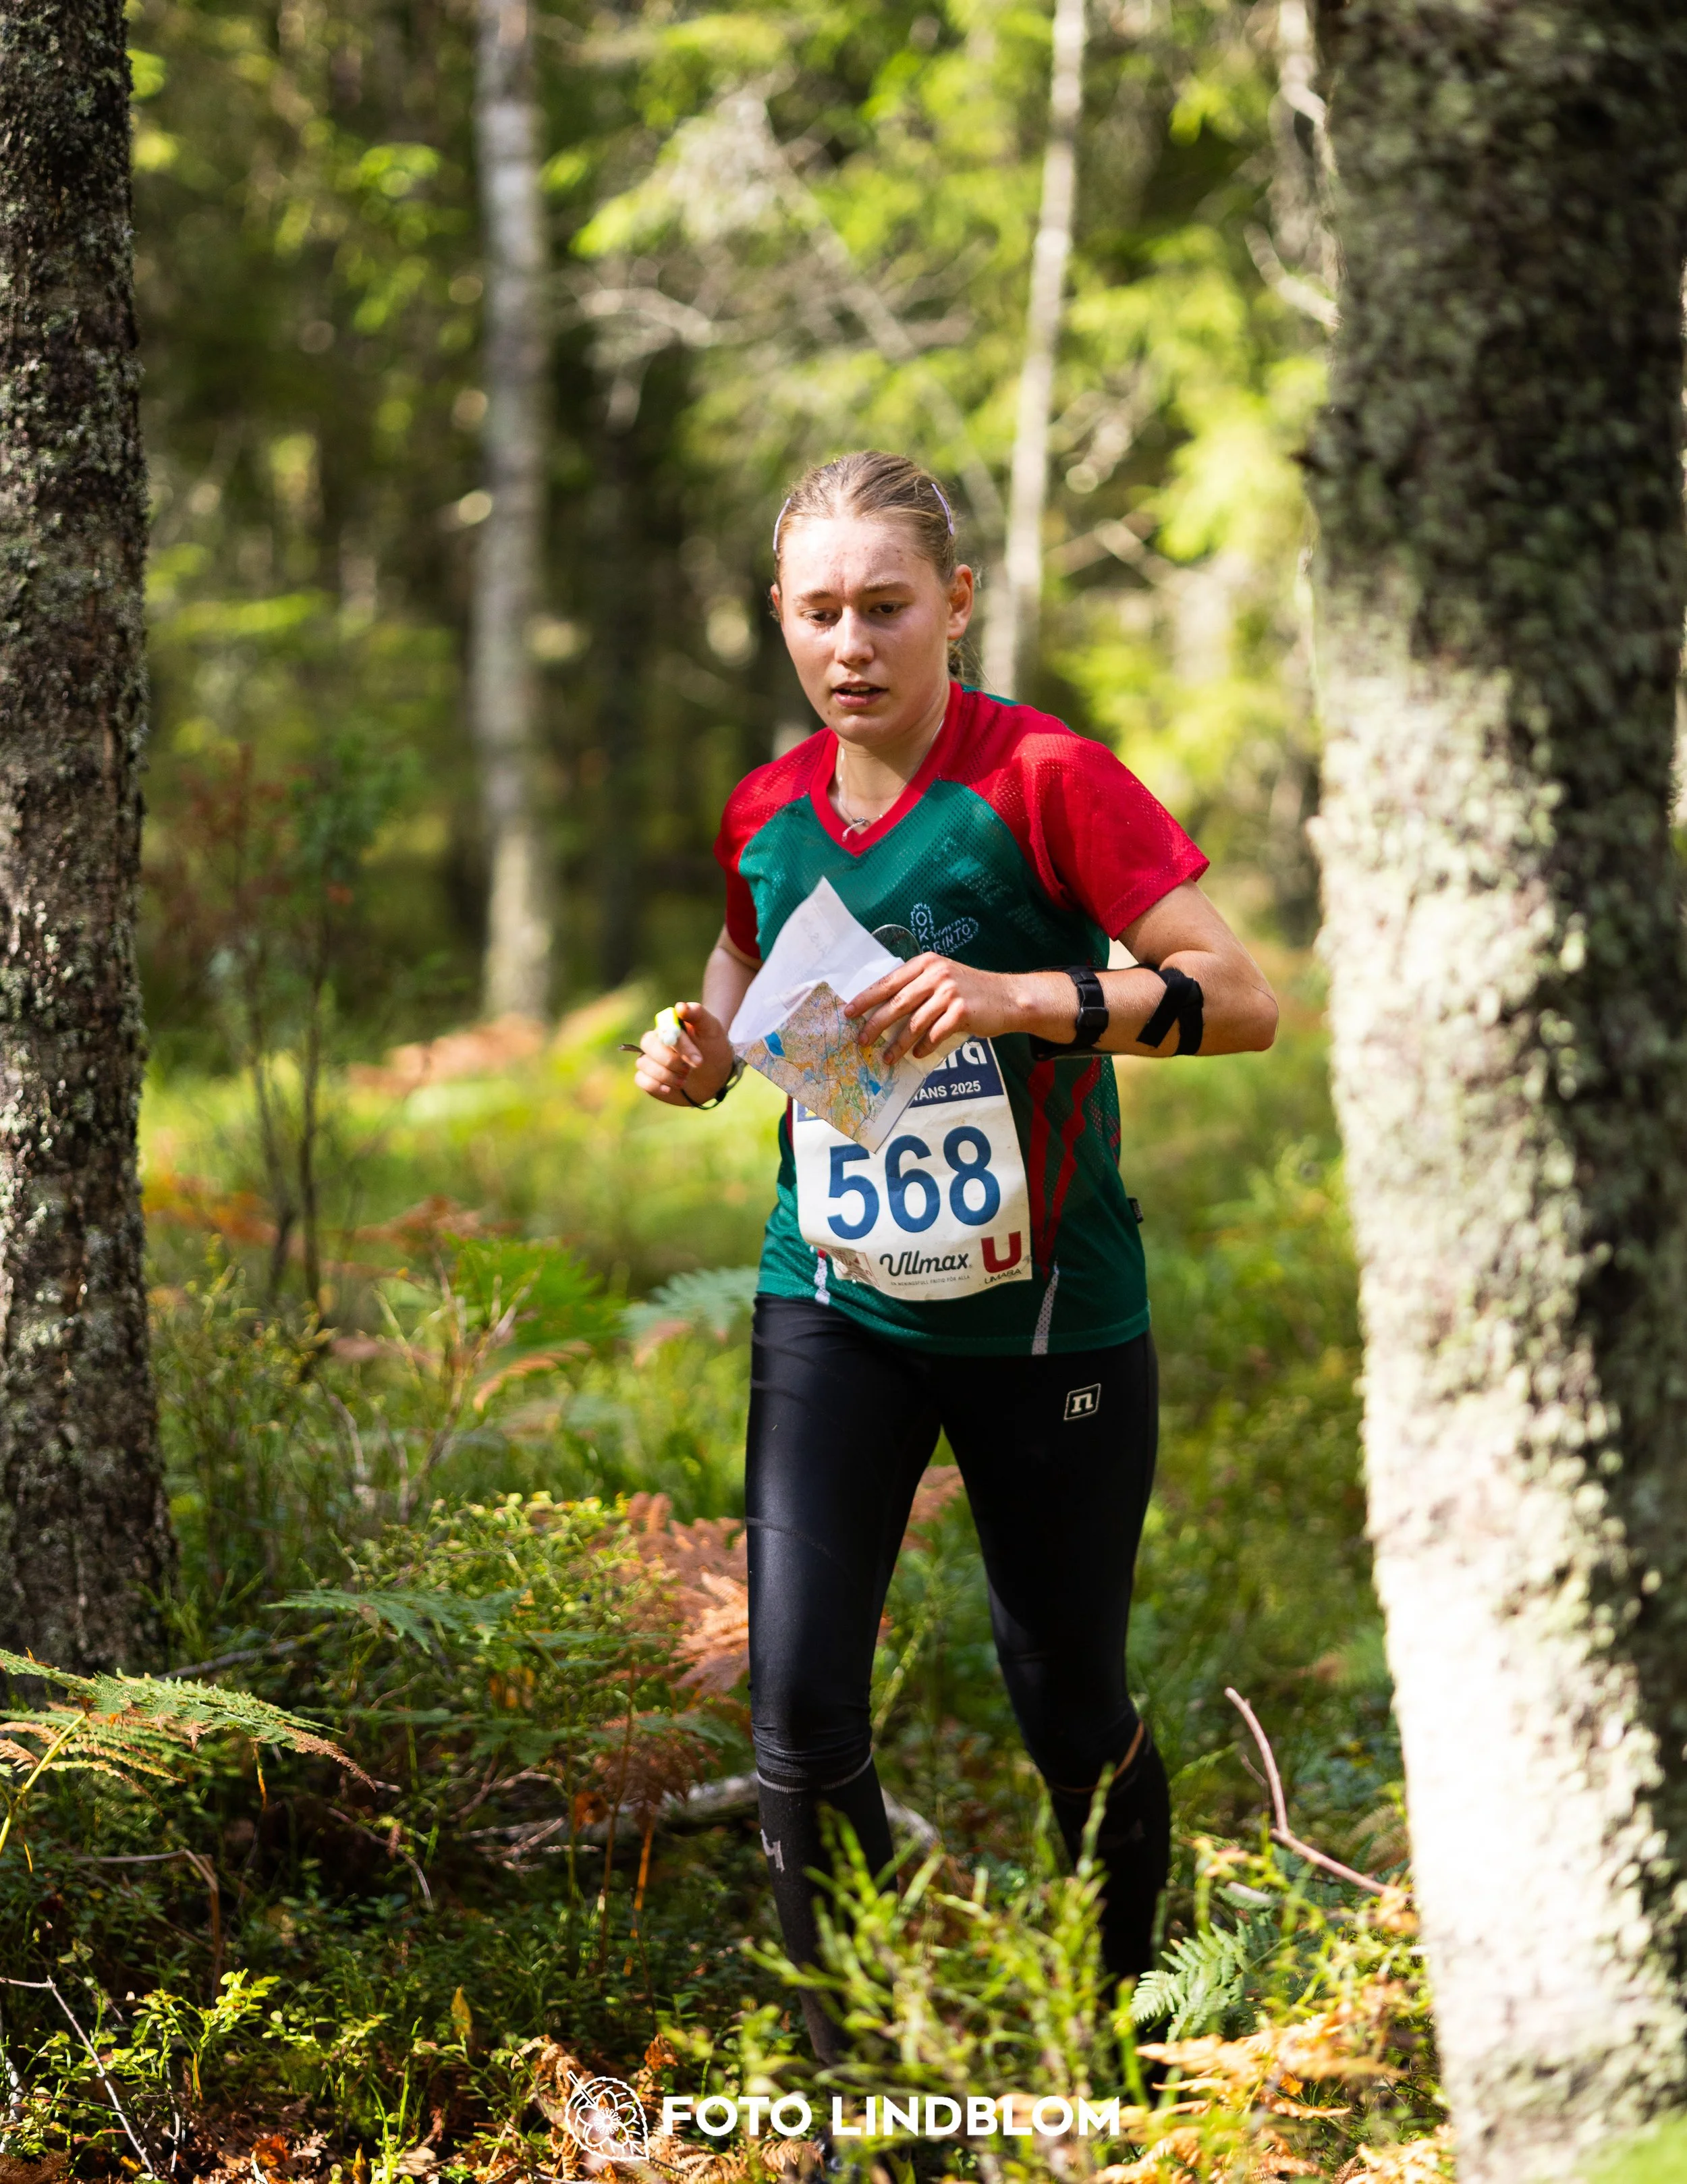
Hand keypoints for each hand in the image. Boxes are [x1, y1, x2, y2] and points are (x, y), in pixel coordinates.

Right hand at [634, 1003, 735, 1106]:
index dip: (680, 1046)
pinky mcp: (649, 1077)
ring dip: (665, 1074)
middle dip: (670, 1060)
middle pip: (648, 1044)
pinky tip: (669, 1089)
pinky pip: (641, 1079)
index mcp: (669, 1026)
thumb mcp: (712, 1030)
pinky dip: (655, 1085)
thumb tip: (680, 1007)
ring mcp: (651, 1059)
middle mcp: (657, 1041)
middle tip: (689, 1069)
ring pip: (643, 1063)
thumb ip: (698, 1014)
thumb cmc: (713, 1048)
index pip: (664, 1030)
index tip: (698, 1060)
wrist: (716, 1075)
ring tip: (684, 1080)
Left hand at [845, 954, 1017, 1065]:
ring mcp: (949, 992)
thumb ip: (918, 987)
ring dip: (898, 1044)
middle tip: (861, 1040)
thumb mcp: (943, 978)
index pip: (888, 981)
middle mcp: (936, 975)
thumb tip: (885, 1011)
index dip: (866, 998)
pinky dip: (923, 1047)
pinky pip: (934, 1034)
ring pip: (914, 1023)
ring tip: (887, 1058)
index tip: (849, 1012)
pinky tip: (917, 1055)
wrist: (1009, 997)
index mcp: (926, 964)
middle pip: (897, 1003)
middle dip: (875, 1024)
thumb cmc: (972, 990)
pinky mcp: (961, 1011)